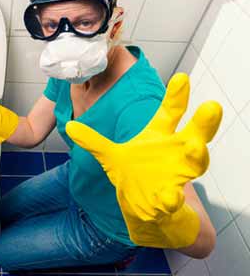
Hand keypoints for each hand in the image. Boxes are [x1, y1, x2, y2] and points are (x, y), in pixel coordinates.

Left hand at [65, 73, 222, 247]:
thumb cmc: (134, 172)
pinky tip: (170, 197)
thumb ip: (93, 141)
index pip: (170, 112)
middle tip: (212, 106)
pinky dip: (172, 197)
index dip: (176, 96)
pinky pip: (174, 197)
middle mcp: (175, 151)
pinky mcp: (171, 198)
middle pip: (196, 133)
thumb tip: (70, 127)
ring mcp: (176, 174)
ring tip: (195, 148)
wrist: (145, 205)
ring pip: (195, 163)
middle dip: (204, 121)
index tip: (181, 77)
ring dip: (197, 155)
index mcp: (160, 136)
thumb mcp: (110, 155)